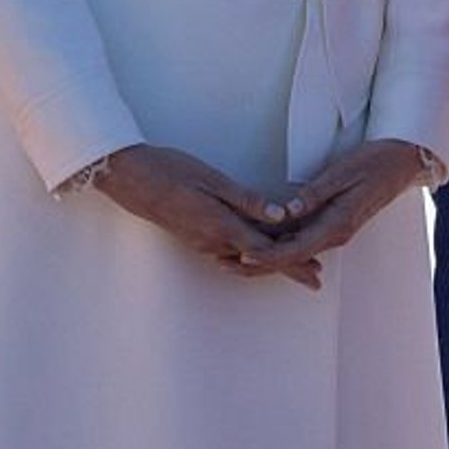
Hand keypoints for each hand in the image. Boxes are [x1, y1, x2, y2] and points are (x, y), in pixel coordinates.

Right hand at [93, 143, 318, 289]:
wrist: (130, 179)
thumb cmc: (172, 171)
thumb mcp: (214, 181)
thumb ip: (247, 200)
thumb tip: (280, 216)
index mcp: (221, 227)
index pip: (267, 251)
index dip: (295, 261)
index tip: (317, 270)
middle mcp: (213, 242)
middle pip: (260, 260)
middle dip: (290, 268)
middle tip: (317, 277)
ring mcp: (202, 243)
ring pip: (246, 257)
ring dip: (273, 260)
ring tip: (300, 263)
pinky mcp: (195, 237)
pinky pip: (231, 251)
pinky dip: (253, 253)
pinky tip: (263, 251)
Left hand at [247, 140, 432, 281]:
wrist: (403, 162)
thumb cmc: (376, 162)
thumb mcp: (343, 172)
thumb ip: (314, 194)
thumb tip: (287, 211)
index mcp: (336, 225)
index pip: (293, 249)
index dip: (265, 255)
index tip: (239, 256)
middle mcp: (334, 234)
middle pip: (289, 257)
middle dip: (256, 263)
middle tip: (221, 261)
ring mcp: (334, 231)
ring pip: (294, 250)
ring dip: (265, 254)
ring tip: (230, 254)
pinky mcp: (333, 224)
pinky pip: (302, 239)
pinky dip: (279, 243)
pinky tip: (260, 240)